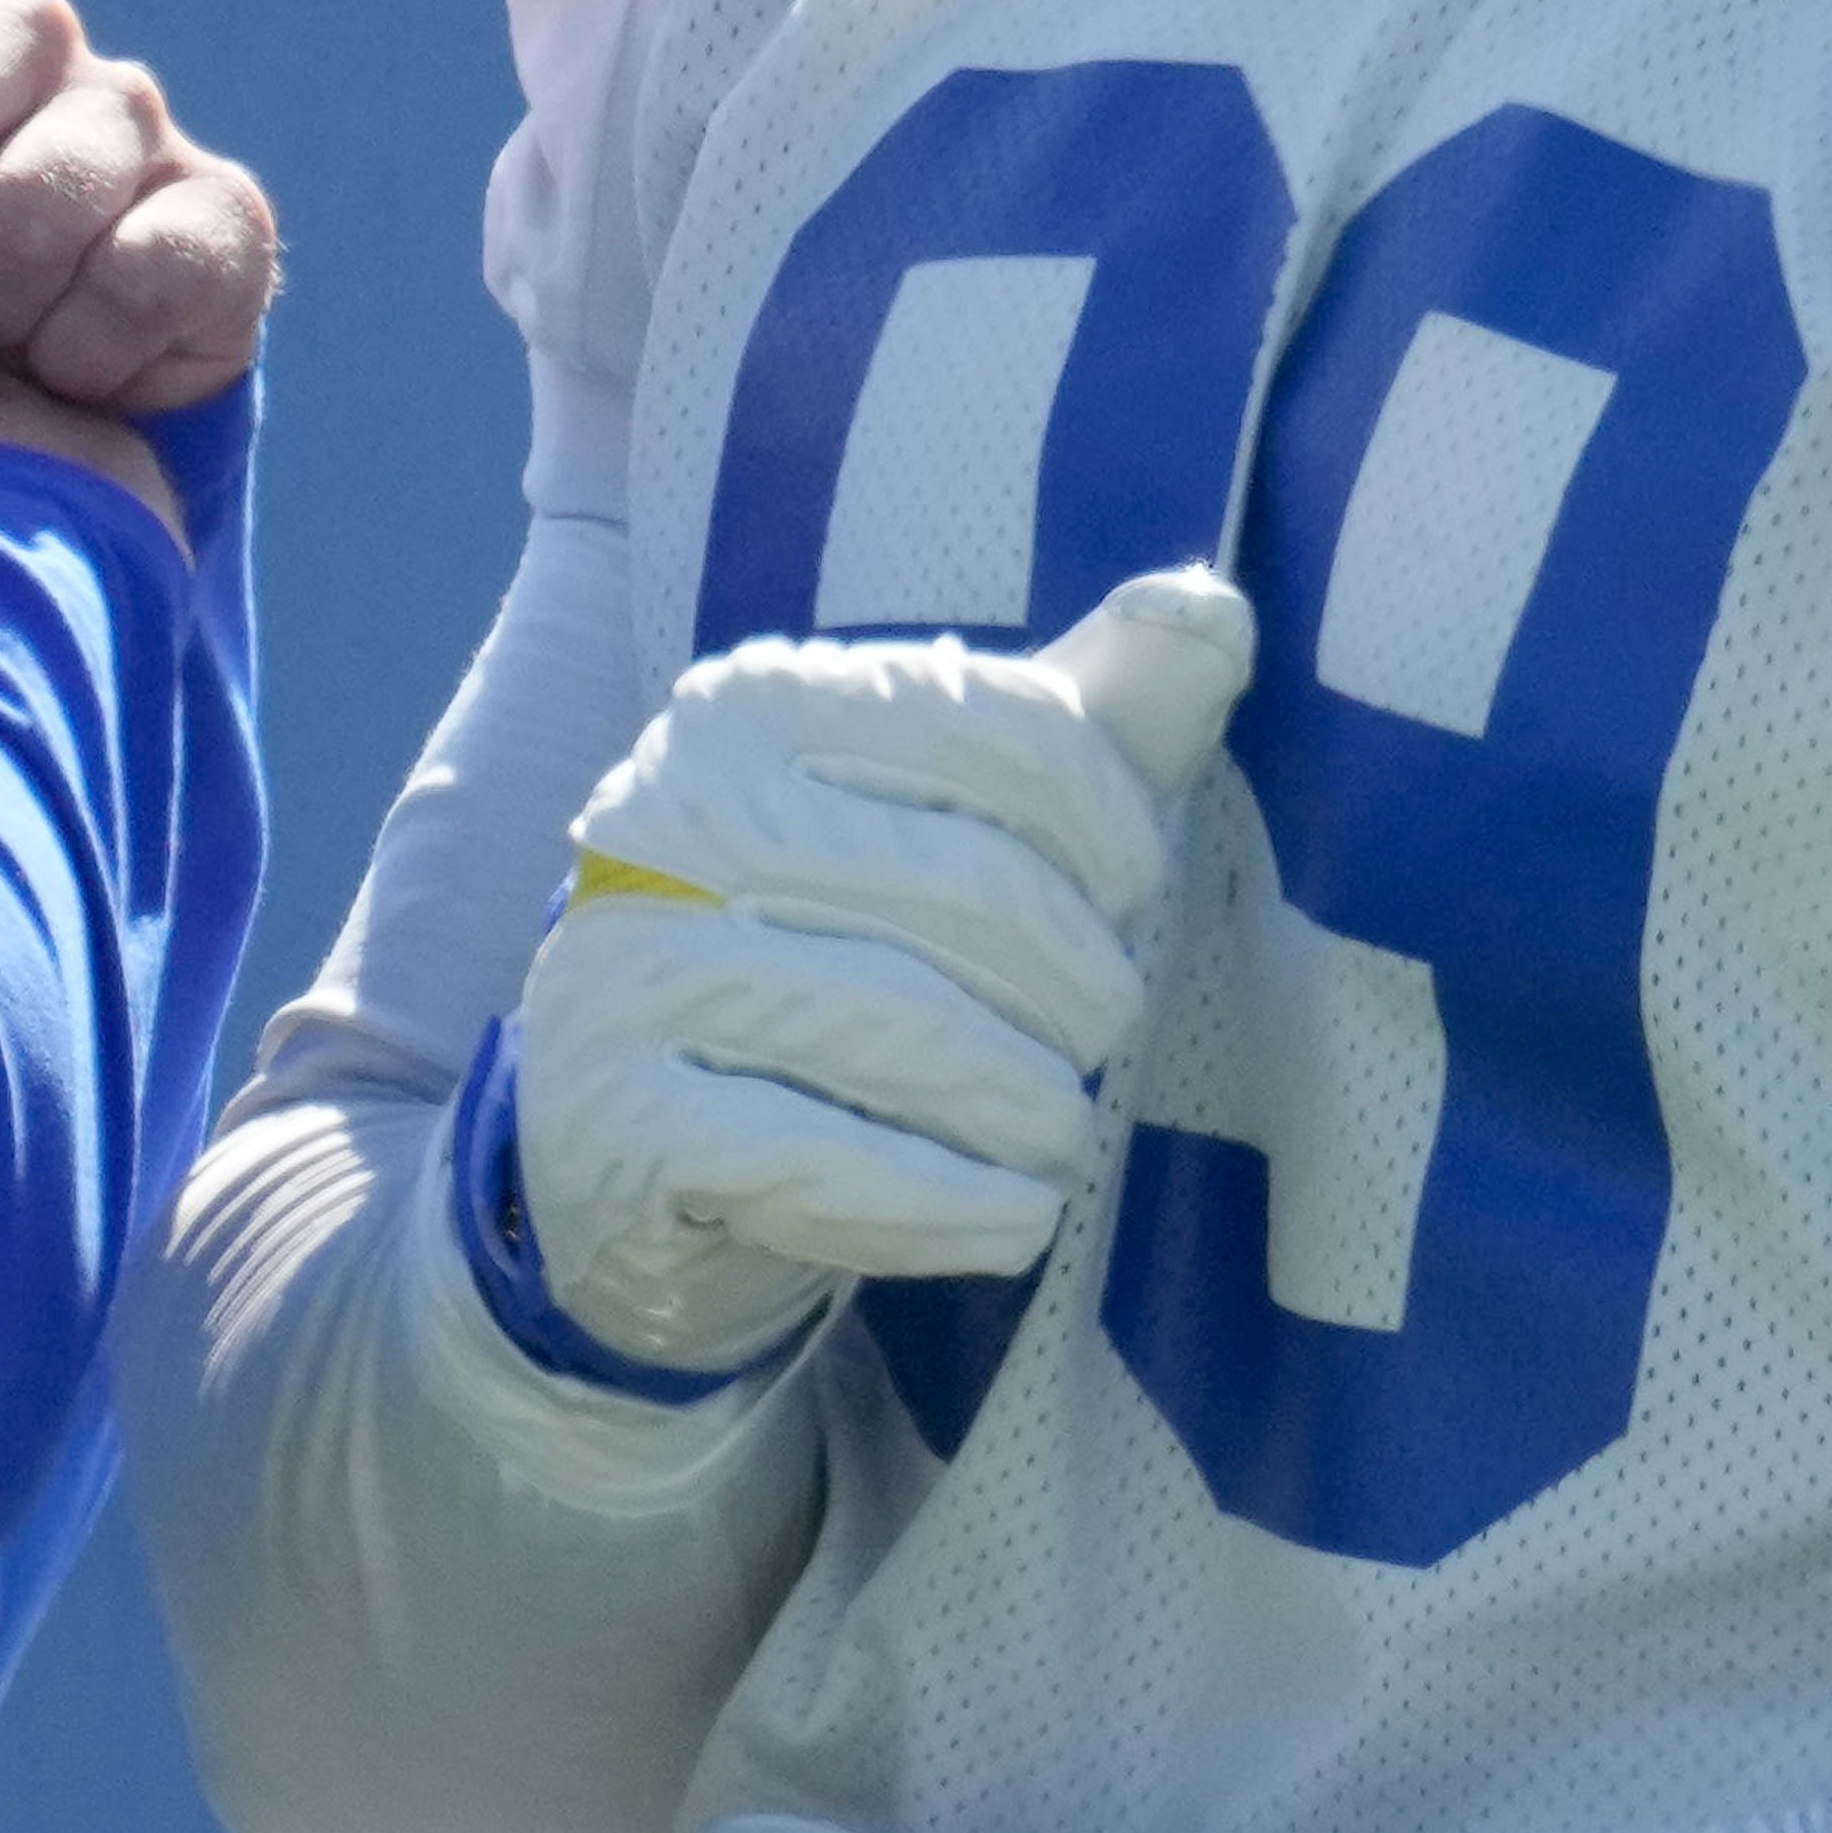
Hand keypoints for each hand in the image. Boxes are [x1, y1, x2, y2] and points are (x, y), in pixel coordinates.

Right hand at [500, 572, 1250, 1377]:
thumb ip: (1090, 717)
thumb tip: (1213, 611)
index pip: (1011, 729)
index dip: (1115, 830)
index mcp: (758, 702)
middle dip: (1080, 992)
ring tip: (1059, 1139)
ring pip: (910, 1034)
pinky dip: (953, 1206)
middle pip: (978, 891)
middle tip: (1095, 1047)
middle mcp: (672, 808)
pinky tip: (1014, 1221)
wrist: (643, 1148)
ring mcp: (628, 965)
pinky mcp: (618, 1118)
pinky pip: (828, 1162)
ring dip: (1031, 1110)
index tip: (1127, 900)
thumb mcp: (959, 816)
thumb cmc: (837, 950)